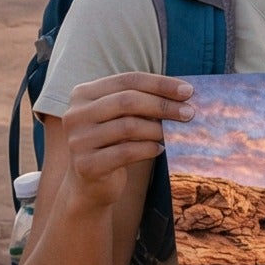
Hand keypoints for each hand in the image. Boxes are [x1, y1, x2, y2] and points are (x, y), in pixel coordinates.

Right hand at [57, 73, 192, 209]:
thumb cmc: (114, 143)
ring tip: (173, 134)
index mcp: (83, 94)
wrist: (91, 184)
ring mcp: (78, 140)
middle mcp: (75, 114)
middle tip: (189, 113)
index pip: (128, 80)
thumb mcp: (123, 117)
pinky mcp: (86, 165)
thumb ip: (143, 101)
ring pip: (128, 127)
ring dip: (158, 129)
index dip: (161, 84)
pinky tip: (159, 149)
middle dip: (163, 106)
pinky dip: (149, 149)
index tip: (189, 91)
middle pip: (127, 101)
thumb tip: (184, 92)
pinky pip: (126, 152)